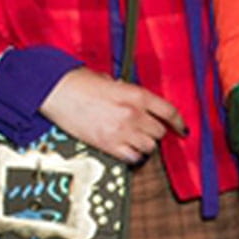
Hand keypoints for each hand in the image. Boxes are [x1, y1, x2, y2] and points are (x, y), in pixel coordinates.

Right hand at [39, 67, 185, 161]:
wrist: (56, 91)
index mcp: (136, 95)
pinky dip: (132, 156)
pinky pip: (133, 158)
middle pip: (159, 132)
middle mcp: (133, 114)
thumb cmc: (78, 83)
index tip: (182, 129)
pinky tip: (126, 149)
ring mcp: (122, 131)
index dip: (178, 122)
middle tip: (144, 130)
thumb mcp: (109, 80)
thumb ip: (125, 91)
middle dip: (154, 131)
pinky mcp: (108, 145)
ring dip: (144, 144)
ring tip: (133, 139)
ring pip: (149, 147)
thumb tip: (132, 100)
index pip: (168, 111)